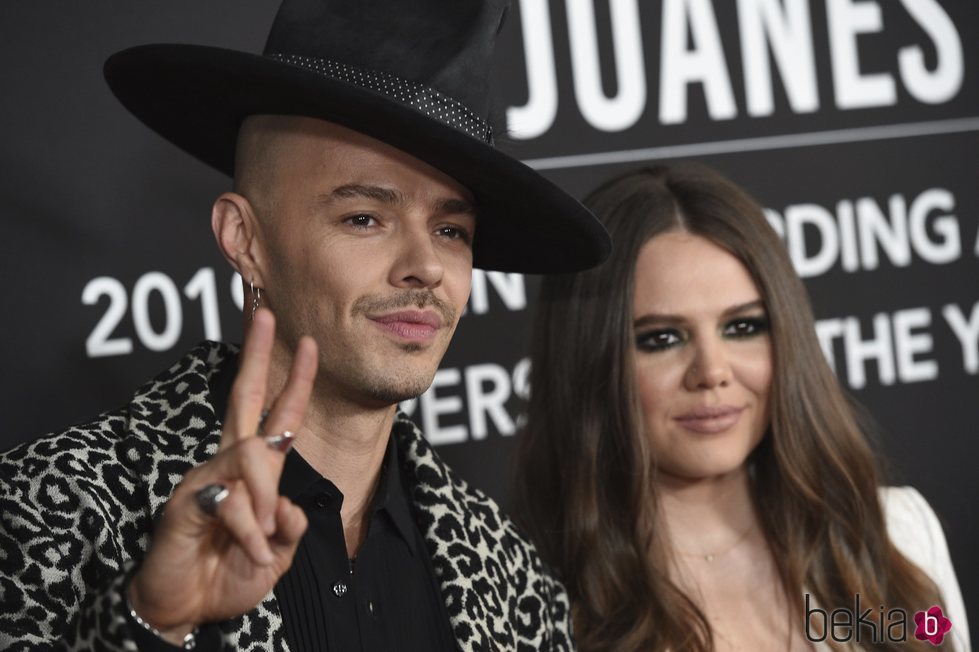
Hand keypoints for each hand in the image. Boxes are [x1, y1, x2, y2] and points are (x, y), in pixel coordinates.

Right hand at [127, 308, 316, 642]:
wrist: (187, 607)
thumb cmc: (229, 573)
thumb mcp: (277, 552)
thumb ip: (289, 526)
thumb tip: (289, 506)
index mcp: (256, 470)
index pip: (278, 416)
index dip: (296, 382)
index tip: (309, 344)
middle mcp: (229, 464)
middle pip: (243, 397)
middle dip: (258, 355)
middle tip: (268, 315)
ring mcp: (205, 478)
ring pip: (249, 456)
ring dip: (265, 500)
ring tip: (260, 541)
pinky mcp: (186, 502)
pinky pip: (229, 501)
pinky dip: (248, 531)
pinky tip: (250, 552)